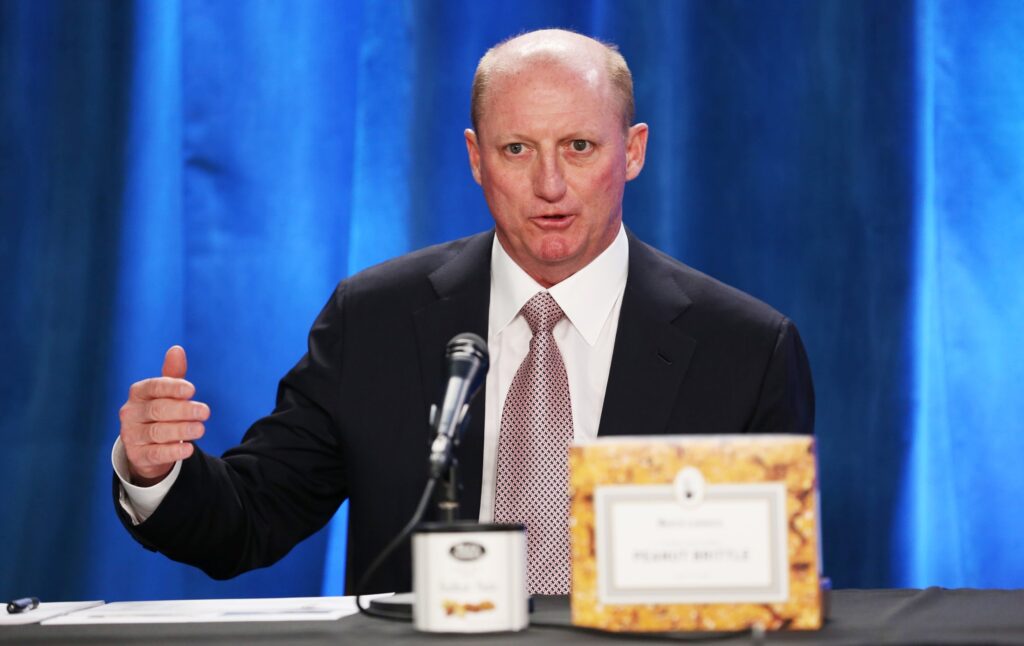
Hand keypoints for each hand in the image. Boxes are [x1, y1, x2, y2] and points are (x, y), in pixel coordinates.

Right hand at [118, 345, 209, 485]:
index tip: (192, 390)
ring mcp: (131, 435)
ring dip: (182, 430)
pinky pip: (156, 453)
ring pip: (157, 432)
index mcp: (138, 393)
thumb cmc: (160, 412)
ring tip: (201, 430)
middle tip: (205, 412)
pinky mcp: (138, 455)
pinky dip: (173, 451)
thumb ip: (173, 374)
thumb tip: (177, 349)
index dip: (172, 387)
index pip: (153, 387)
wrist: (146, 446)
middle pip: (157, 410)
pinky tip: (189, 449)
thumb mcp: (166, 393)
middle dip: (183, 410)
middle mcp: (130, 413)